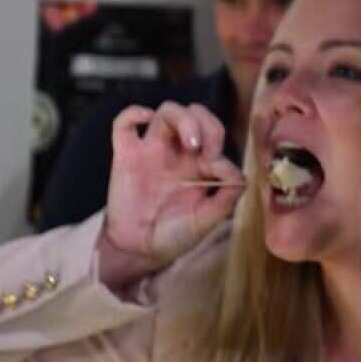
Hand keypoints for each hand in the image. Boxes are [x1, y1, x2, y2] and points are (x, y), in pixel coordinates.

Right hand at [97, 102, 242, 288]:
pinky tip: (145, 118)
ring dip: (182, 118)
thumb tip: (237, 175)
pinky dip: (132, 113)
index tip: (217, 169)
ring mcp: (152, 150)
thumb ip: (226, 199)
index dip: (221, 147)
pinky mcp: (126, 156)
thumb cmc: (175, 234)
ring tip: (191, 142)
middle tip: (206, 149)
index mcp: (200, 163)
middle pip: (195, 113)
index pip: (216, 136)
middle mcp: (178, 151)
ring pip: (167, 111)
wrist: (140, 250)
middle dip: (206, 123)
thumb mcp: (207, 221)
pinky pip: (123, 124)